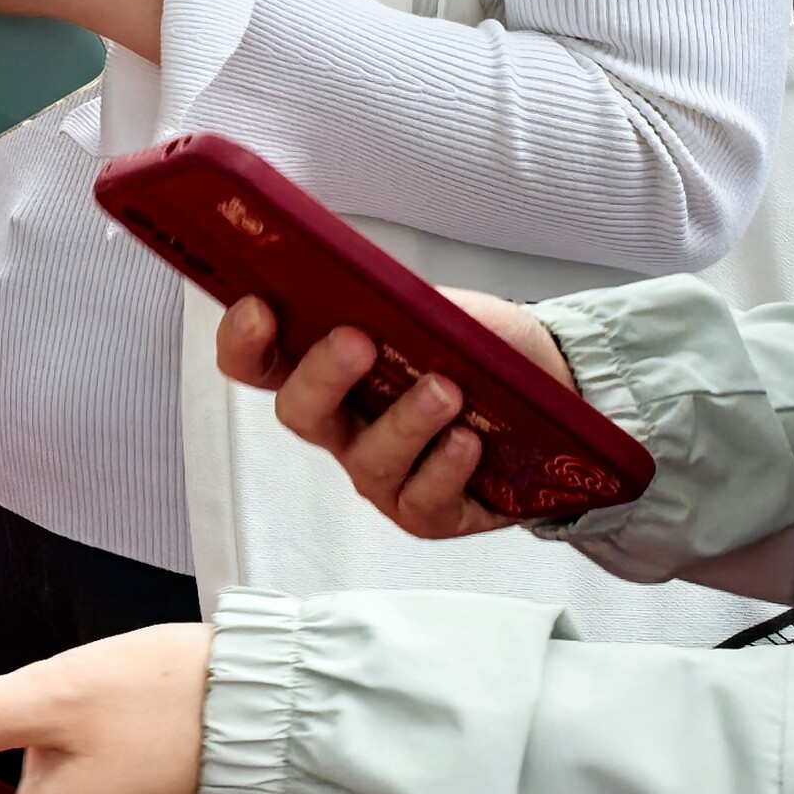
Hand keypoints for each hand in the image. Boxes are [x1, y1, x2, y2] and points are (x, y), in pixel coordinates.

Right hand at [213, 291, 565, 540]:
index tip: (259, 308)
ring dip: (405, 421)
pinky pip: (422, 499)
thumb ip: (396, 301)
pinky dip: (445, 466)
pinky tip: (467, 441)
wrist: (551, 385)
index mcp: (327, 369)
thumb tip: (368, 283)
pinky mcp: (427, 511)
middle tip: (355, 341)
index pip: (257, 361)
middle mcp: (343, 425)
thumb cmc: (479, 349)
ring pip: (368, 460)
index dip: (242, 340)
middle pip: (300, 412)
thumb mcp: (435, 310)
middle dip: (322, 375)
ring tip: (445, 390)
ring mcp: (381, 472)